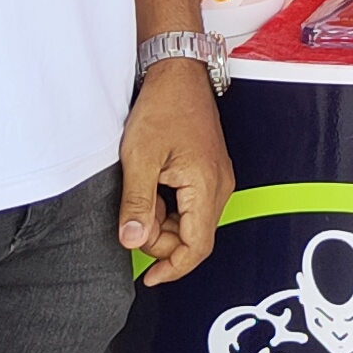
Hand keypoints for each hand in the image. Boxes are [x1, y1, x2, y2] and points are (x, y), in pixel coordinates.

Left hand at [120, 59, 235, 286]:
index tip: (148, 278)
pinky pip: (190, 205)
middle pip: (192, 237)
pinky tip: (152, 186)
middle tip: (133, 219)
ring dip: (163, 221)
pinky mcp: (209, 172)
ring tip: (141, 193)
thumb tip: (133, 242)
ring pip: (190, 222)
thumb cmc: (163, 108)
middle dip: (160, 239)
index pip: (196, 247)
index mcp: (206, 187)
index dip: (173, 268)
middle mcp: (220, 186)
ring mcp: (217, 179)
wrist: (178, 74)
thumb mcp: (139, 158)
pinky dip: (169, 207)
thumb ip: (137, 205)